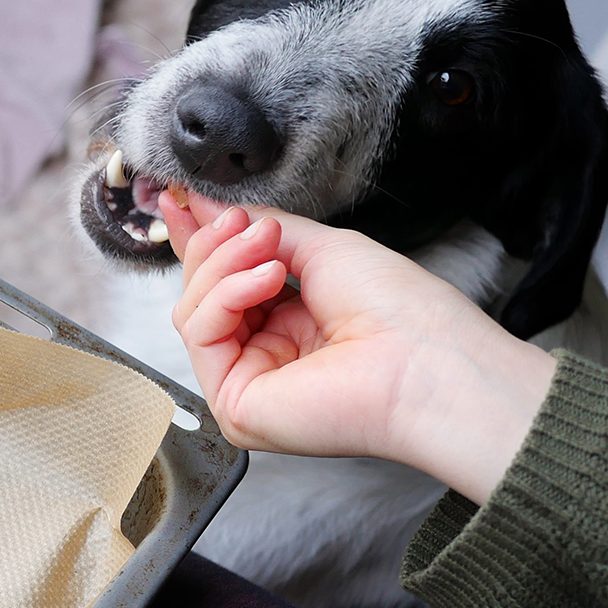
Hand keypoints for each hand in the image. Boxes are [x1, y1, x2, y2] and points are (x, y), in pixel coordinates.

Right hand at [160, 189, 556, 504]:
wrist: (427, 361)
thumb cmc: (401, 312)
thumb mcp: (323, 248)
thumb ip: (259, 228)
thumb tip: (203, 204)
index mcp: (288, 325)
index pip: (224, 282)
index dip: (199, 241)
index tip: (181, 202)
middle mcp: (264, 356)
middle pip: (199, 292)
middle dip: (216, 246)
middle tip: (247, 223)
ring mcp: (247, 382)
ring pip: (191, 310)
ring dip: (224, 265)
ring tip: (268, 250)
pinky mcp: (233, 405)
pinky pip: (200, 333)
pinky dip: (226, 295)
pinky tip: (267, 280)